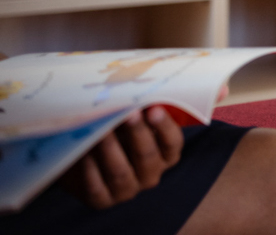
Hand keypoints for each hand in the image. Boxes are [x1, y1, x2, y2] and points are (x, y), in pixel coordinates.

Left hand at [60, 105, 183, 208]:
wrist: (84, 159)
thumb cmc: (116, 134)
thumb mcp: (130, 123)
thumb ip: (138, 112)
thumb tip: (137, 93)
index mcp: (165, 156)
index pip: (172, 143)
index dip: (164, 127)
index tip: (154, 109)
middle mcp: (150, 175)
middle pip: (147, 157)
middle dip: (138, 134)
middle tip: (129, 114)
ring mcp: (127, 191)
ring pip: (121, 173)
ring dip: (111, 150)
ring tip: (102, 130)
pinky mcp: (102, 201)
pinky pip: (97, 188)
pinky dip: (91, 170)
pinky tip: (85, 152)